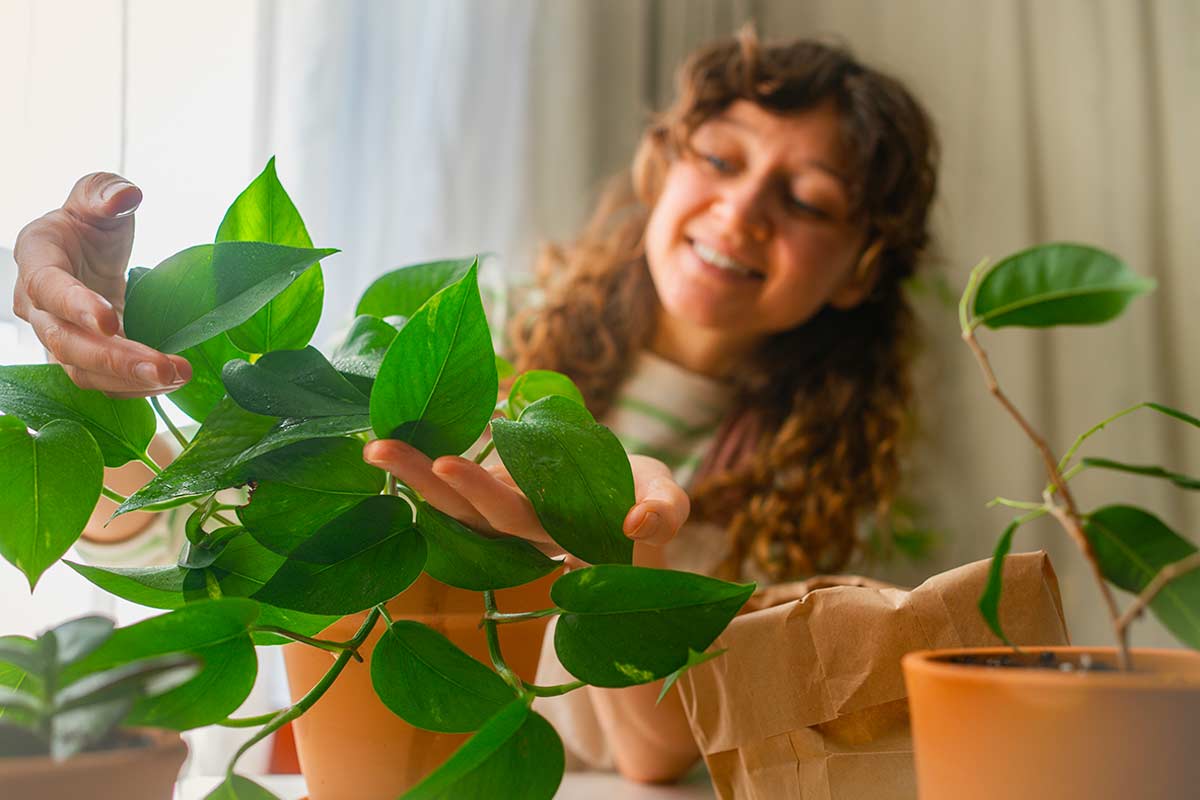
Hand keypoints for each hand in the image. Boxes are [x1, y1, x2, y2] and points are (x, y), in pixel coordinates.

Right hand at [12, 172, 190, 395]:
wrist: (86, 253)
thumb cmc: (89, 222)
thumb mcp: (97, 195)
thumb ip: (105, 192)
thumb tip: (126, 195)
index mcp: (37, 258)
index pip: (47, 288)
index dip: (75, 306)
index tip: (110, 320)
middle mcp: (37, 306)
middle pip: (66, 343)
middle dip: (115, 359)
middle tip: (163, 366)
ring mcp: (58, 336)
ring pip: (83, 371)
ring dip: (131, 380)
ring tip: (178, 375)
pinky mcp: (83, 358)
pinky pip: (103, 382)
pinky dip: (136, 387)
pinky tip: (171, 382)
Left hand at [362, 439, 689, 562]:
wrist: (630, 507)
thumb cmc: (648, 503)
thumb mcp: (666, 502)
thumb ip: (663, 512)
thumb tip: (637, 523)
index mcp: (555, 529)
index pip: (510, 516)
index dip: (479, 491)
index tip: (448, 461)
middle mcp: (517, 527)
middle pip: (463, 510)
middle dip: (423, 480)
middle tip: (378, 448)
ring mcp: (501, 510)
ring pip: (449, 501)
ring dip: (410, 474)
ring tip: (372, 445)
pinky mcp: (494, 490)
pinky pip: (450, 482)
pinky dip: (420, 464)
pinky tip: (391, 439)